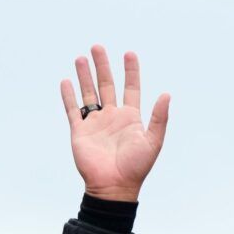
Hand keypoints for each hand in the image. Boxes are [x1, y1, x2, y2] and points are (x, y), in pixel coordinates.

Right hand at [60, 45, 170, 202]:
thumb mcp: (152, 141)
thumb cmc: (136, 167)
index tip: (129, 53)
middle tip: (97, 47)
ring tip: (81, 58)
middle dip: (103, 66)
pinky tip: (67, 81)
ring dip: (85, 76)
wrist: (114, 186)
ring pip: (89, 93)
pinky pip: (73, 110)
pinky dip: (69, 96)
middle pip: (107, 85)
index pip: (131, 88)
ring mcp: (95, 123)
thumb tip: (167, 94)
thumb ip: (159, 117)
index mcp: (131, 118)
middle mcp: (112, 117)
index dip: (131, 71)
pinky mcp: (80, 131)